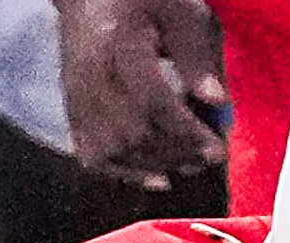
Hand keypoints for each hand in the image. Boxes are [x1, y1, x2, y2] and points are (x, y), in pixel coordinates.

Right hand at [56, 0, 227, 186]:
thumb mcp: (178, 11)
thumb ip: (196, 54)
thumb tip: (216, 100)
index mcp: (118, 46)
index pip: (153, 102)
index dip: (187, 133)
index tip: (217, 148)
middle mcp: (92, 76)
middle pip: (133, 133)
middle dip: (176, 153)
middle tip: (208, 158)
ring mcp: (77, 96)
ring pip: (112, 150)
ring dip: (156, 166)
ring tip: (188, 165)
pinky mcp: (72, 109)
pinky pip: (93, 155)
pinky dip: (125, 173)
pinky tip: (157, 178)